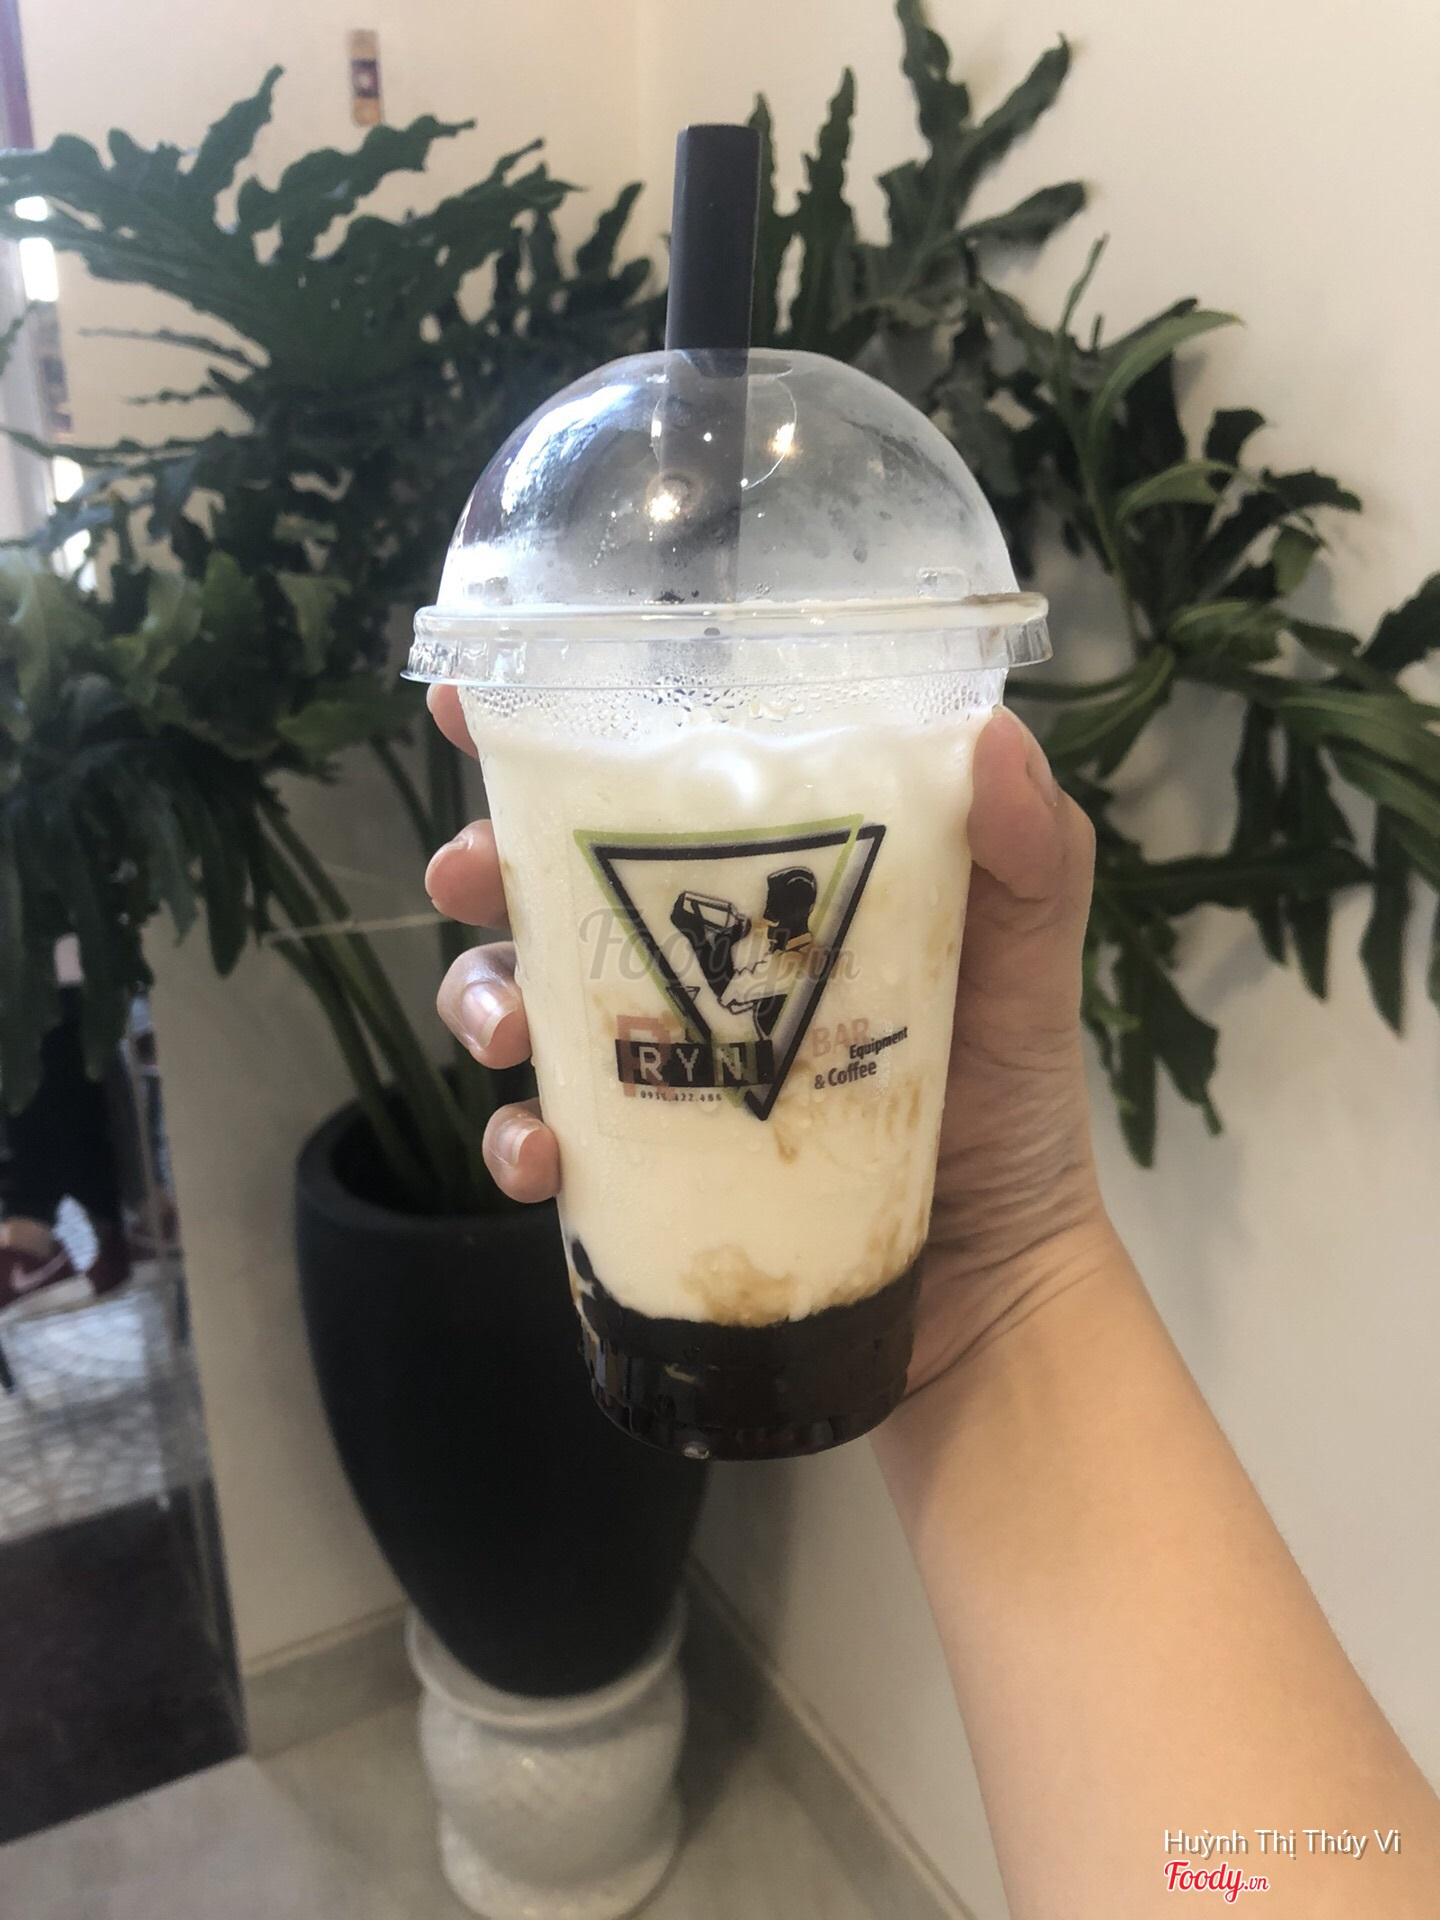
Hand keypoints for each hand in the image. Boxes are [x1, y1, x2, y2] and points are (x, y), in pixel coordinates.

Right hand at [424, 687, 1108, 1395]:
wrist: (994, 1283)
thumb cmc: (1010, 1097)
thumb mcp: (1027, 960)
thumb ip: (1033, 857)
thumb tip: (994, 738)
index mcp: (767, 880)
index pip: (654, 782)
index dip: (552, 735)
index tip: (472, 703)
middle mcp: (696, 958)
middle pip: (552, 881)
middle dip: (483, 864)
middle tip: (469, 874)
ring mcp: (657, 1060)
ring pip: (522, 1000)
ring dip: (480, 997)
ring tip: (504, 1031)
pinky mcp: (639, 1161)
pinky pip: (545, 1138)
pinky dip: (518, 1140)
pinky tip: (541, 1157)